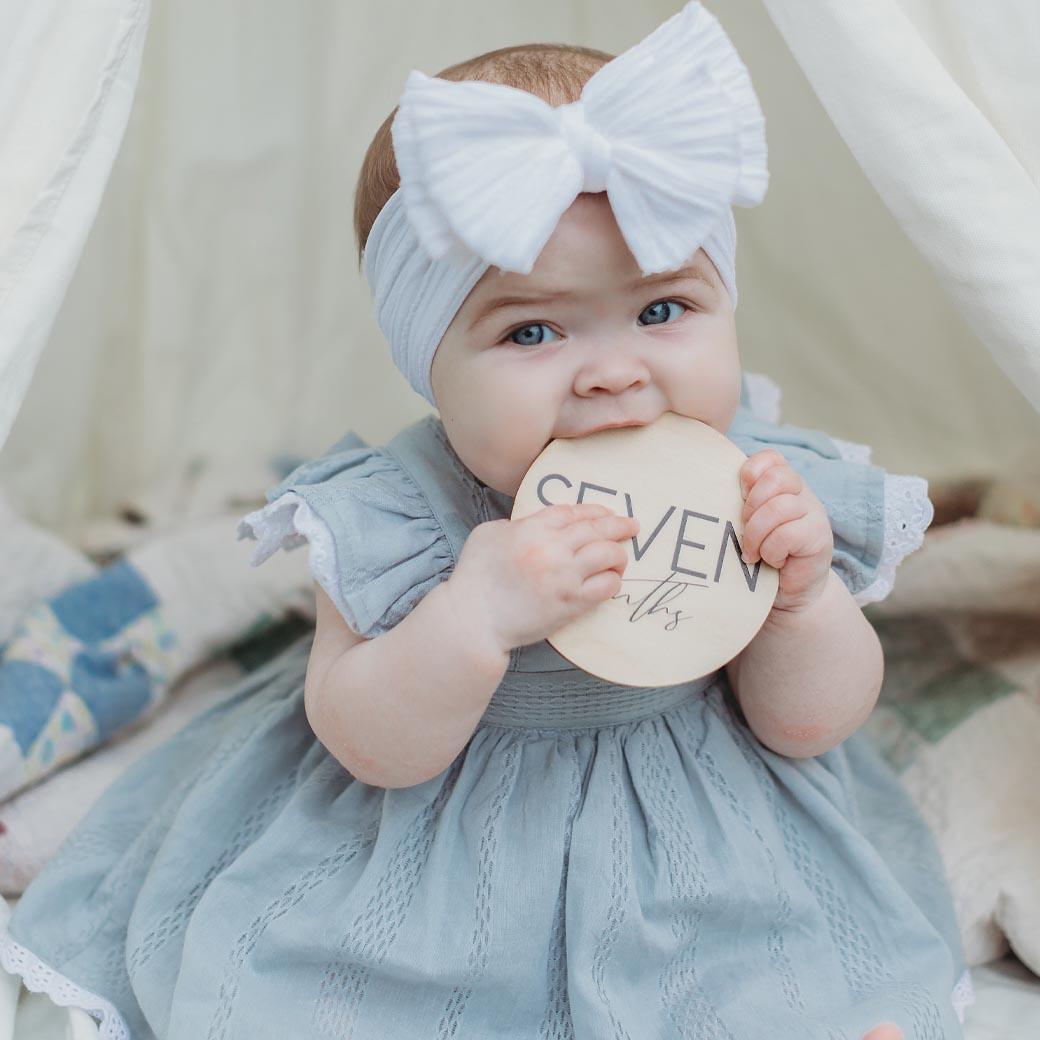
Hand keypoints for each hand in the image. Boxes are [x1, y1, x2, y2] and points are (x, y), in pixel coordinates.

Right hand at [449, 503, 639, 651]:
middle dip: (619, 525)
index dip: (593, 511)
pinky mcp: (571, 603)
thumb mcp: (489, 534)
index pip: (573, 512)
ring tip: (621, 557)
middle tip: (633, 526)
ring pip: (608, 555)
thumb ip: (519, 524)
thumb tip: (542, 524)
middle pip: (597, 528)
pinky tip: (610, 580)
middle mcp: (553, 549)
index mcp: (532, 528)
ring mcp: (565, 577)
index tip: (606, 514)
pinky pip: (606, 587)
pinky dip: (613, 580)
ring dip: (619, 554)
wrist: (474, 620)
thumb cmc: (475, 576)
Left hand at [739, 449, 833, 612]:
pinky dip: (772, 551)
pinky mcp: (820, 537)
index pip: (770, 458)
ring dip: (757, 534)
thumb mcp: (745, 524)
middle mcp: (802, 493)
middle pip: (776, 478)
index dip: (749, 475)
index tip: (739, 499)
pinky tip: (772, 561)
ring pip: (780, 508)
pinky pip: (788, 535)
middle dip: (751, 507)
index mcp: (782, 484)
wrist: (788, 594)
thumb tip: (709, 489)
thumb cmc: (760, 556)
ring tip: (752, 553)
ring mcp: (814, 514)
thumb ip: (737, 503)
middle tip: (743, 530)